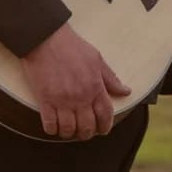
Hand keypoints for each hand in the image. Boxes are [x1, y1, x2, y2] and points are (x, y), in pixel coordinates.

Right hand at [19, 23, 129, 140]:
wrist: (45, 38)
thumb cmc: (72, 46)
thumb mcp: (97, 59)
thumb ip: (111, 78)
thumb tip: (126, 91)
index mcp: (95, 87)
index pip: (105, 115)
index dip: (105, 126)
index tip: (102, 130)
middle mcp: (80, 97)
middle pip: (87, 126)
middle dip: (87, 133)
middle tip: (84, 132)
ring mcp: (62, 100)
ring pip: (69, 128)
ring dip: (70, 133)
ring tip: (68, 131)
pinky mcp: (45, 99)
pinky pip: (50, 123)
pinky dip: (52, 130)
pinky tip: (53, 128)